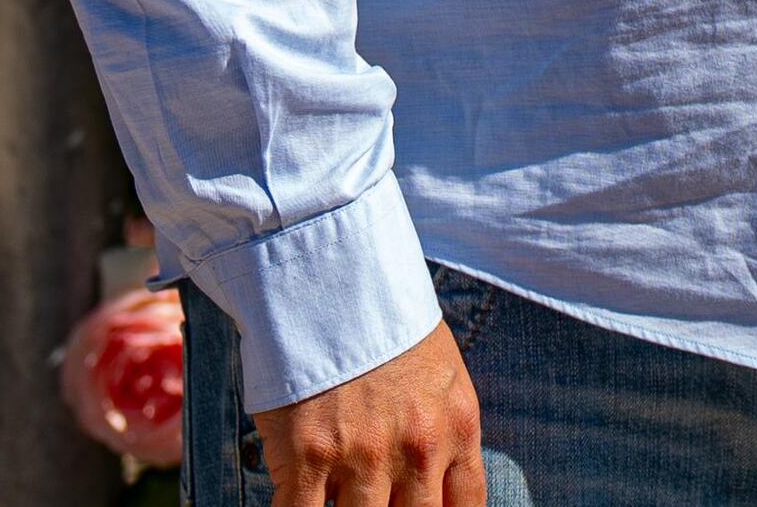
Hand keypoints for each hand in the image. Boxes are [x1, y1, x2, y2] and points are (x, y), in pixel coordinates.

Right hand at [253, 322, 487, 506]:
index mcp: (456, 427)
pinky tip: (300, 503)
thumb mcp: (442, 373)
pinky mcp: (310, 454)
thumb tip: (435, 482)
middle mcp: (417, 448)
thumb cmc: (385, 320)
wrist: (334, 273)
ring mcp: (364, 455)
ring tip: (342, 497)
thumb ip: (443, 430)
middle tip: (378, 503)